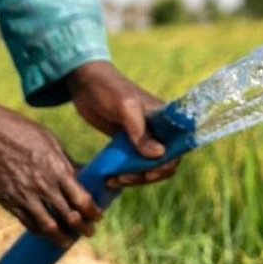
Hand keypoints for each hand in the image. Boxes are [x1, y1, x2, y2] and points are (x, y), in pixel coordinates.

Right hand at [0, 82, 99, 246]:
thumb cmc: (20, 130)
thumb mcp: (50, 141)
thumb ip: (67, 162)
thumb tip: (85, 174)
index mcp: (58, 169)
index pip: (83, 200)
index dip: (93, 212)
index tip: (98, 216)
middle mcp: (43, 186)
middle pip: (70, 217)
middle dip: (83, 228)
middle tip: (89, 232)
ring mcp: (24, 195)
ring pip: (49, 227)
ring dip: (62, 237)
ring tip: (68, 241)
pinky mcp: (7, 201)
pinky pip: (27, 222)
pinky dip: (40, 230)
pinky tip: (46, 231)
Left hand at [66, 61, 179, 188]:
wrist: (85, 83)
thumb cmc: (109, 89)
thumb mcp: (125, 107)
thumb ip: (141, 131)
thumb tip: (159, 154)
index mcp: (166, 119)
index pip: (177, 148)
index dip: (166, 164)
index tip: (146, 172)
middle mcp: (159, 130)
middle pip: (164, 162)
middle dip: (147, 175)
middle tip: (124, 178)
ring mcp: (144, 138)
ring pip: (148, 167)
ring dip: (135, 178)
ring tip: (113, 180)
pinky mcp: (129, 143)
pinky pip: (134, 164)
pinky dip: (125, 174)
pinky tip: (110, 178)